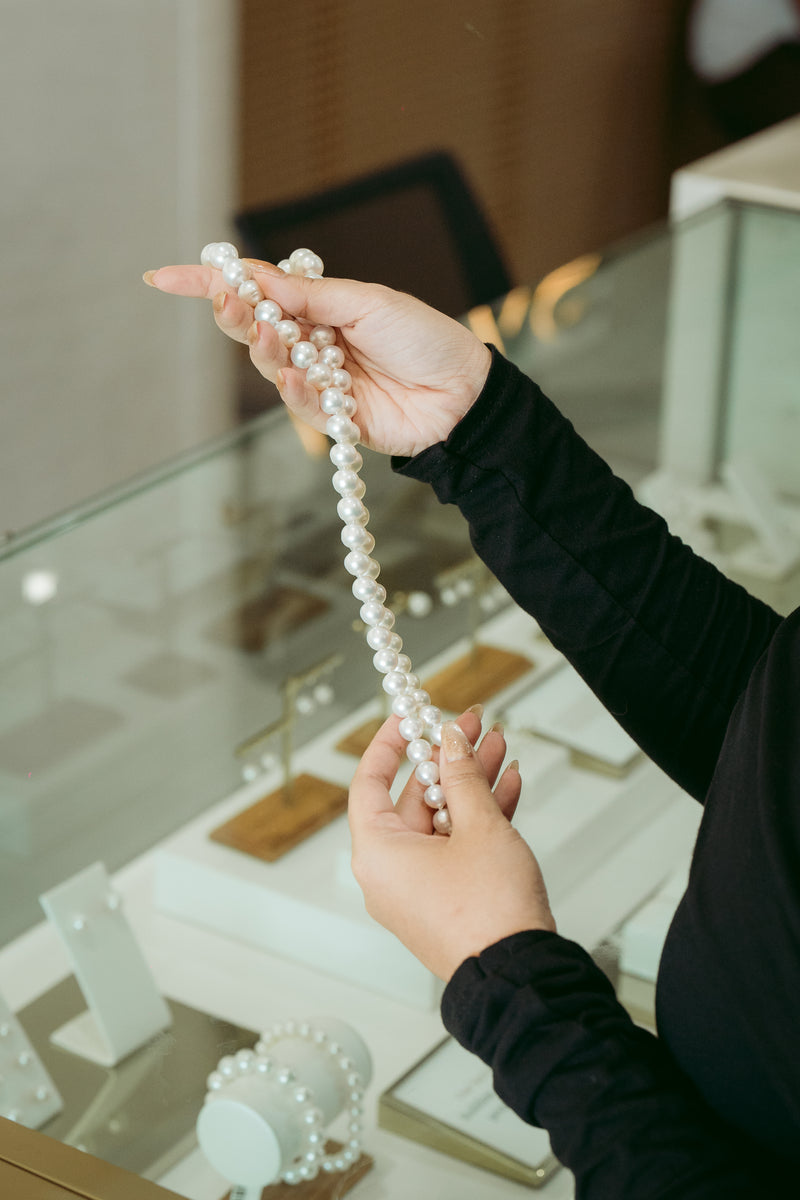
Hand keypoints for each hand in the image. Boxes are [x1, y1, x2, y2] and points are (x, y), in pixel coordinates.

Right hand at [144, 261, 490, 457]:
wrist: (463, 392)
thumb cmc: (424, 337)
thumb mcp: (366, 302)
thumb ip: (310, 295)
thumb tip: (256, 277)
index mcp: (320, 307)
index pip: (257, 291)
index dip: (210, 284)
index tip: (164, 277)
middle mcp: (313, 342)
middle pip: (252, 328)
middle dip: (234, 313)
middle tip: (229, 300)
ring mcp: (320, 380)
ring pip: (270, 365)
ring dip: (266, 347)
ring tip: (274, 333)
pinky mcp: (332, 418)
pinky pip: (299, 404)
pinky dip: (293, 389)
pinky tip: (295, 377)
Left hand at [348, 710, 555, 980]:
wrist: (520, 975)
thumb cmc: (489, 914)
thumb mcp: (479, 827)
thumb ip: (462, 776)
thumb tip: (451, 741)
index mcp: (378, 853)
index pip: (369, 781)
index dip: (389, 743)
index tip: (410, 718)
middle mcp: (390, 872)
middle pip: (412, 797)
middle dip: (448, 760)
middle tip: (471, 727)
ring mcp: (418, 888)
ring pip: (441, 820)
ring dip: (470, 783)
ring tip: (497, 747)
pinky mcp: (446, 900)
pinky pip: (455, 847)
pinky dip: (478, 817)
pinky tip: (507, 786)